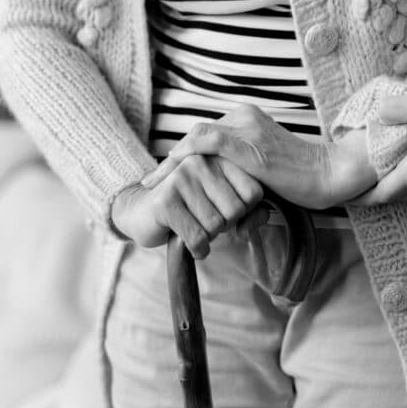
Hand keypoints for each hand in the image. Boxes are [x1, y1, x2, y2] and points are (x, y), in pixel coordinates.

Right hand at [110, 155, 263, 258]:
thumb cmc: (189, 210)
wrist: (141, 214)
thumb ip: (250, 213)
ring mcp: (181, 178)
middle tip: (208, 224)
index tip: (226, 213)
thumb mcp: (222, 208)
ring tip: (197, 229)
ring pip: (216, 225)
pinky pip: (197, 236)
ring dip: (209, 238)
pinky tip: (192, 246)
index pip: (253, 192)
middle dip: (225, 226)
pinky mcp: (165, 200)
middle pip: (236, 210)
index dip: (244, 212)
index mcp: (218, 158)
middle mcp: (200, 162)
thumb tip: (265, 216)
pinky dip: (198, 248)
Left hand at [141, 105, 376, 209]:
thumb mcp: (262, 168)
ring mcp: (247, 129)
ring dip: (171, 162)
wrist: (329, 174)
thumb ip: (239, 169)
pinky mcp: (250, 146)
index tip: (162, 177)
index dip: (180, 156)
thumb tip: (217, 190)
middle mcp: (244, 117)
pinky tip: (170, 173)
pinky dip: (185, 157)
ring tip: (152, 183)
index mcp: (247, 118)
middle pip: (195, 136)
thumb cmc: (301, 178)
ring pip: (196, 139)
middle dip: (170, 161)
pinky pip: (208, 144)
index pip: (204, 135)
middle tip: (149, 182)